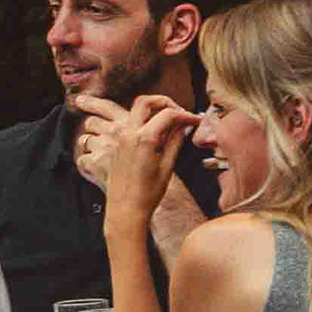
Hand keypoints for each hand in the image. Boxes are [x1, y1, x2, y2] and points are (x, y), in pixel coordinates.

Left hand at [88, 95, 193, 224]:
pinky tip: (155, 135)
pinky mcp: (115, 146)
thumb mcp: (167, 166)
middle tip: (178, 111)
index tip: (196, 120)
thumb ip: (175, 141)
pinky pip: (127, 125)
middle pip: (144, 101)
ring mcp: (118, 139)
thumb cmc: (148, 193)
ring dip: (151, 111)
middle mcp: (128, 134)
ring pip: (132, 111)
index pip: (168, 113)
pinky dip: (142, 123)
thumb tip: (184, 125)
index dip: (186, 114)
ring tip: (168, 123)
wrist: (126, 209)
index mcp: (144, 138)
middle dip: (163, 101)